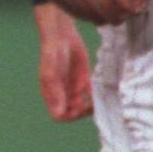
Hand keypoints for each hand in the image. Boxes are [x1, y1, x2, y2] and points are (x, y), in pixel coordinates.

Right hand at [34, 2, 93, 121]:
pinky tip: (102, 90)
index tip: (80, 108)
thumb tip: (59, 113)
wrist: (61, 35)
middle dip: (83, 112)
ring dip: (92, 105)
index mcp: (51, 94)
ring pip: (84, 106)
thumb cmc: (51, 53)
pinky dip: (97, 95)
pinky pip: (92, 94)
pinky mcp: (84, 81)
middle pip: (73, 113)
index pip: (59, 115)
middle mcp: (62, 94)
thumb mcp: (51, 72)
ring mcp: (73, 88)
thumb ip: (55, 92)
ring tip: (100, 99)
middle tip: (93, 104)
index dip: (70, 116)